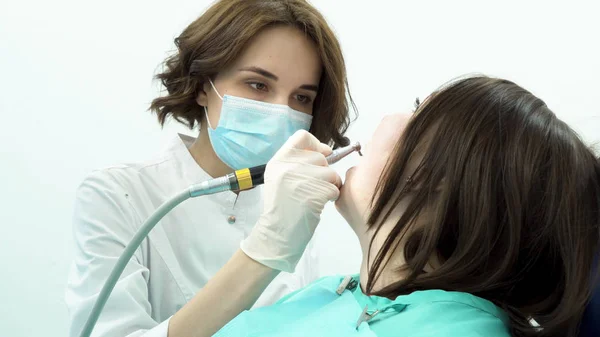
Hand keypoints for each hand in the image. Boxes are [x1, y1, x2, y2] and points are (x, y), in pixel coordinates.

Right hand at [240, 130, 340, 271]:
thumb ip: (297, 162)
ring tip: (314, 198)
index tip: (321, 156)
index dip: (316, 145)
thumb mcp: (280, 179)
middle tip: (312, 188)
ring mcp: (300, 179)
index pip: (302, 136)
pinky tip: (317, 205)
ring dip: (329, 186)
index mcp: (278, 160)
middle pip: (321, 158)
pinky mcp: (314, 193)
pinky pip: (334, 188)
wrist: (277, 235)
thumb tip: (327, 150)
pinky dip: (330, 197)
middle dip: (324, 173)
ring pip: (331, 173)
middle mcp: (288, 166)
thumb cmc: (282, 208)